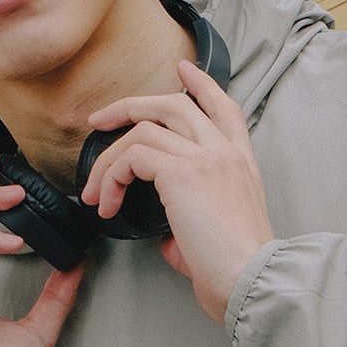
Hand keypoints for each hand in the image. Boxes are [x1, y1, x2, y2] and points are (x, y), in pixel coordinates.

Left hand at [78, 58, 273, 321]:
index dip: (202, 84)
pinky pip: (131, 157)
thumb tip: (169, 238)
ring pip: (143, 129)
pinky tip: (107, 204)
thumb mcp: (218, 236)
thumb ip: (192, 226)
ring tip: (94, 191)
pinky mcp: (180, 172)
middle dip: (130, 105)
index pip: (224, 107)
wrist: (251, 278)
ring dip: (107, 159)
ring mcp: (204, 157)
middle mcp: (224, 152)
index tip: (183, 69)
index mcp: (241, 163)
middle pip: (174, 104)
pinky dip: (110, 177)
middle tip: (100, 120)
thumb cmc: (237, 268)